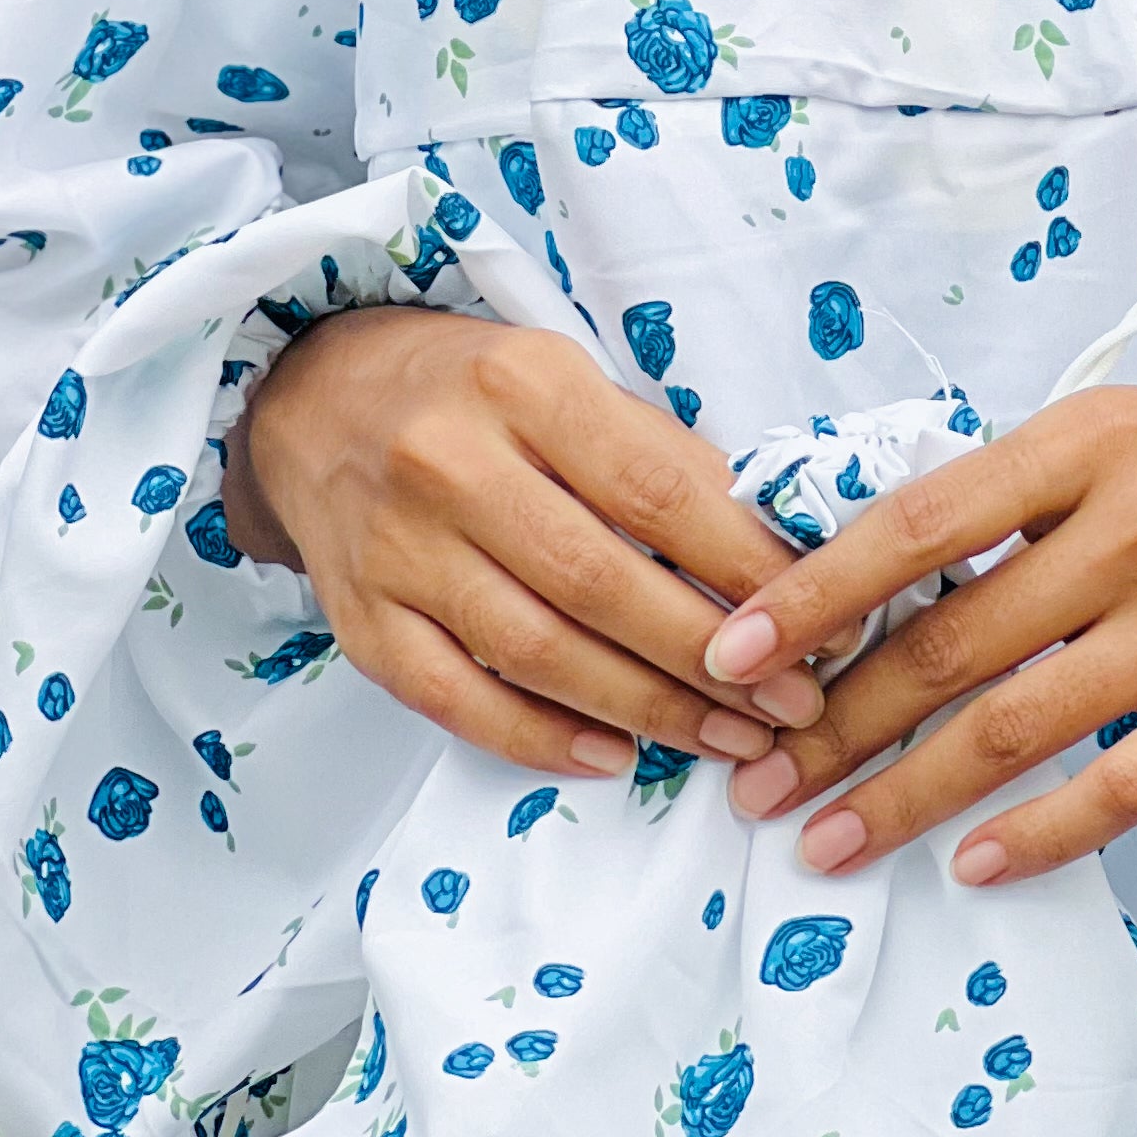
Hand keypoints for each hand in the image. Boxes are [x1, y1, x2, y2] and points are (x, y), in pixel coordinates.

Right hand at [229, 305, 824, 779]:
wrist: (316, 396)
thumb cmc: (473, 390)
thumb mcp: (570, 380)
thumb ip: (659, 456)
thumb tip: (775, 549)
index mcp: (526, 385)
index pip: (658, 489)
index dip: (746, 566)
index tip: (821, 619)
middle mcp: (453, 464)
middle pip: (601, 582)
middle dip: (710, 658)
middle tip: (791, 705)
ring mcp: (398, 550)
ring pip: (538, 652)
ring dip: (646, 709)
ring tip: (727, 739)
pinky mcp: (361, 620)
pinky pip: (458, 699)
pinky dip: (541, 738)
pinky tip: (613, 755)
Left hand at [699, 375, 1136, 883]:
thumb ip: (1024, 499)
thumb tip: (884, 582)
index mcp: (1092, 442)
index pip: (919, 520)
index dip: (813, 592)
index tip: (725, 651)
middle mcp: (1135, 528)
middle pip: (948, 643)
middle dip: (833, 723)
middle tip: (755, 781)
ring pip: (1012, 727)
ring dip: (902, 796)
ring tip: (825, 842)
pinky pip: (1120, 787)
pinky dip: (1036, 834)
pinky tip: (972, 866)